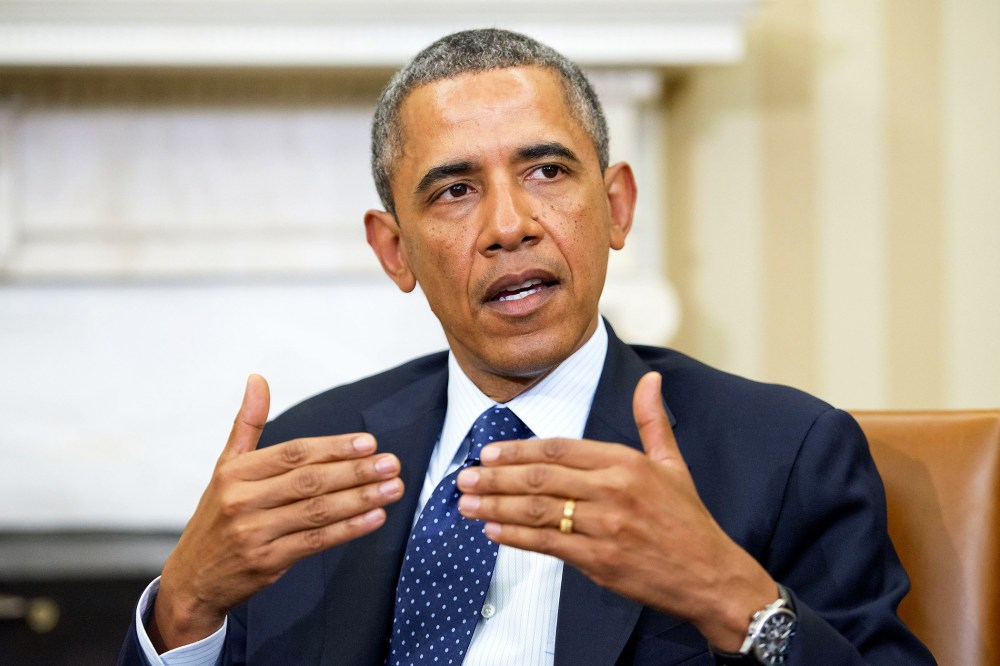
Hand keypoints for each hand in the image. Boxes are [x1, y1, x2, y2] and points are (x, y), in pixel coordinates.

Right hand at [149, 375, 403, 650]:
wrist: (193, 578)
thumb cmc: (218, 516)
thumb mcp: (225, 467)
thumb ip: (247, 424)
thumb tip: (258, 378)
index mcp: (235, 472)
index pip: (293, 454)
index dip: (333, 447)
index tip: (368, 442)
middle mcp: (242, 500)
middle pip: (309, 481)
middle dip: (356, 471)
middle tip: (391, 463)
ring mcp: (254, 533)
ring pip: (317, 511)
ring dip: (360, 498)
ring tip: (392, 488)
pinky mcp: (266, 562)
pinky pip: (315, 542)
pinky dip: (348, 529)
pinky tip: (374, 517)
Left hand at [456, 371, 775, 650]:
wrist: (711, 575)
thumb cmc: (688, 519)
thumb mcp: (673, 463)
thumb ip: (651, 421)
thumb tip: (651, 379)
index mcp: (625, 462)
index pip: (559, 449)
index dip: (519, 450)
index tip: (488, 453)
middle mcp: (612, 490)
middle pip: (539, 478)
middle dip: (495, 478)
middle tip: (463, 477)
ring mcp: (605, 527)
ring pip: (537, 511)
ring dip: (495, 507)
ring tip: (466, 504)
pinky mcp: (600, 561)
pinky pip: (548, 544)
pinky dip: (516, 538)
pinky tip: (493, 531)